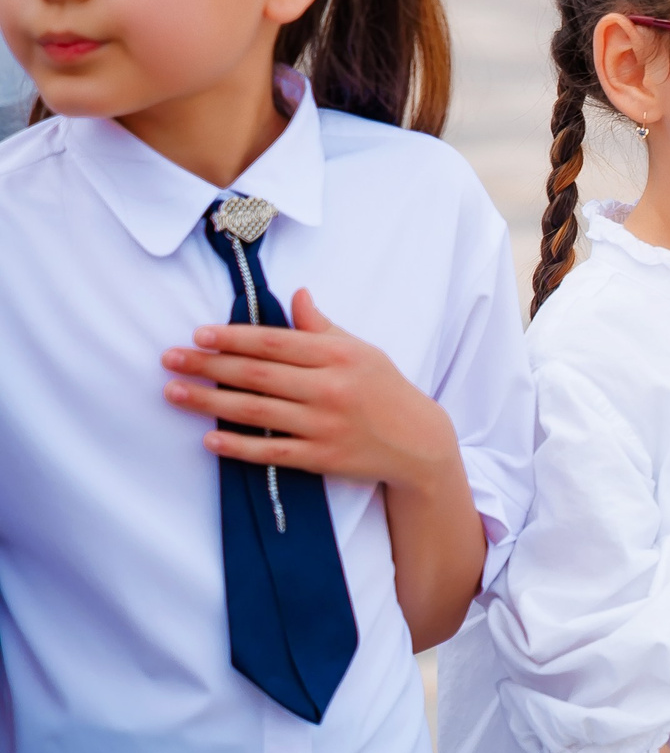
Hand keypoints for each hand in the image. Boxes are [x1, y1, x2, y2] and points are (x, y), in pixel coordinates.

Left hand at [164, 288, 463, 493]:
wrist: (417, 442)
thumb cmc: (384, 389)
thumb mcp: (361, 350)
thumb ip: (322, 327)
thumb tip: (297, 294)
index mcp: (340, 356)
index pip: (276, 342)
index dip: (234, 337)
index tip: (198, 334)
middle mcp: (331, 388)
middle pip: (258, 374)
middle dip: (208, 365)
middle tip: (169, 359)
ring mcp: (325, 425)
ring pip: (256, 411)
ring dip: (209, 402)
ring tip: (172, 392)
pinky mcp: (322, 458)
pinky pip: (271, 451)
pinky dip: (238, 446)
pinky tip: (208, 437)